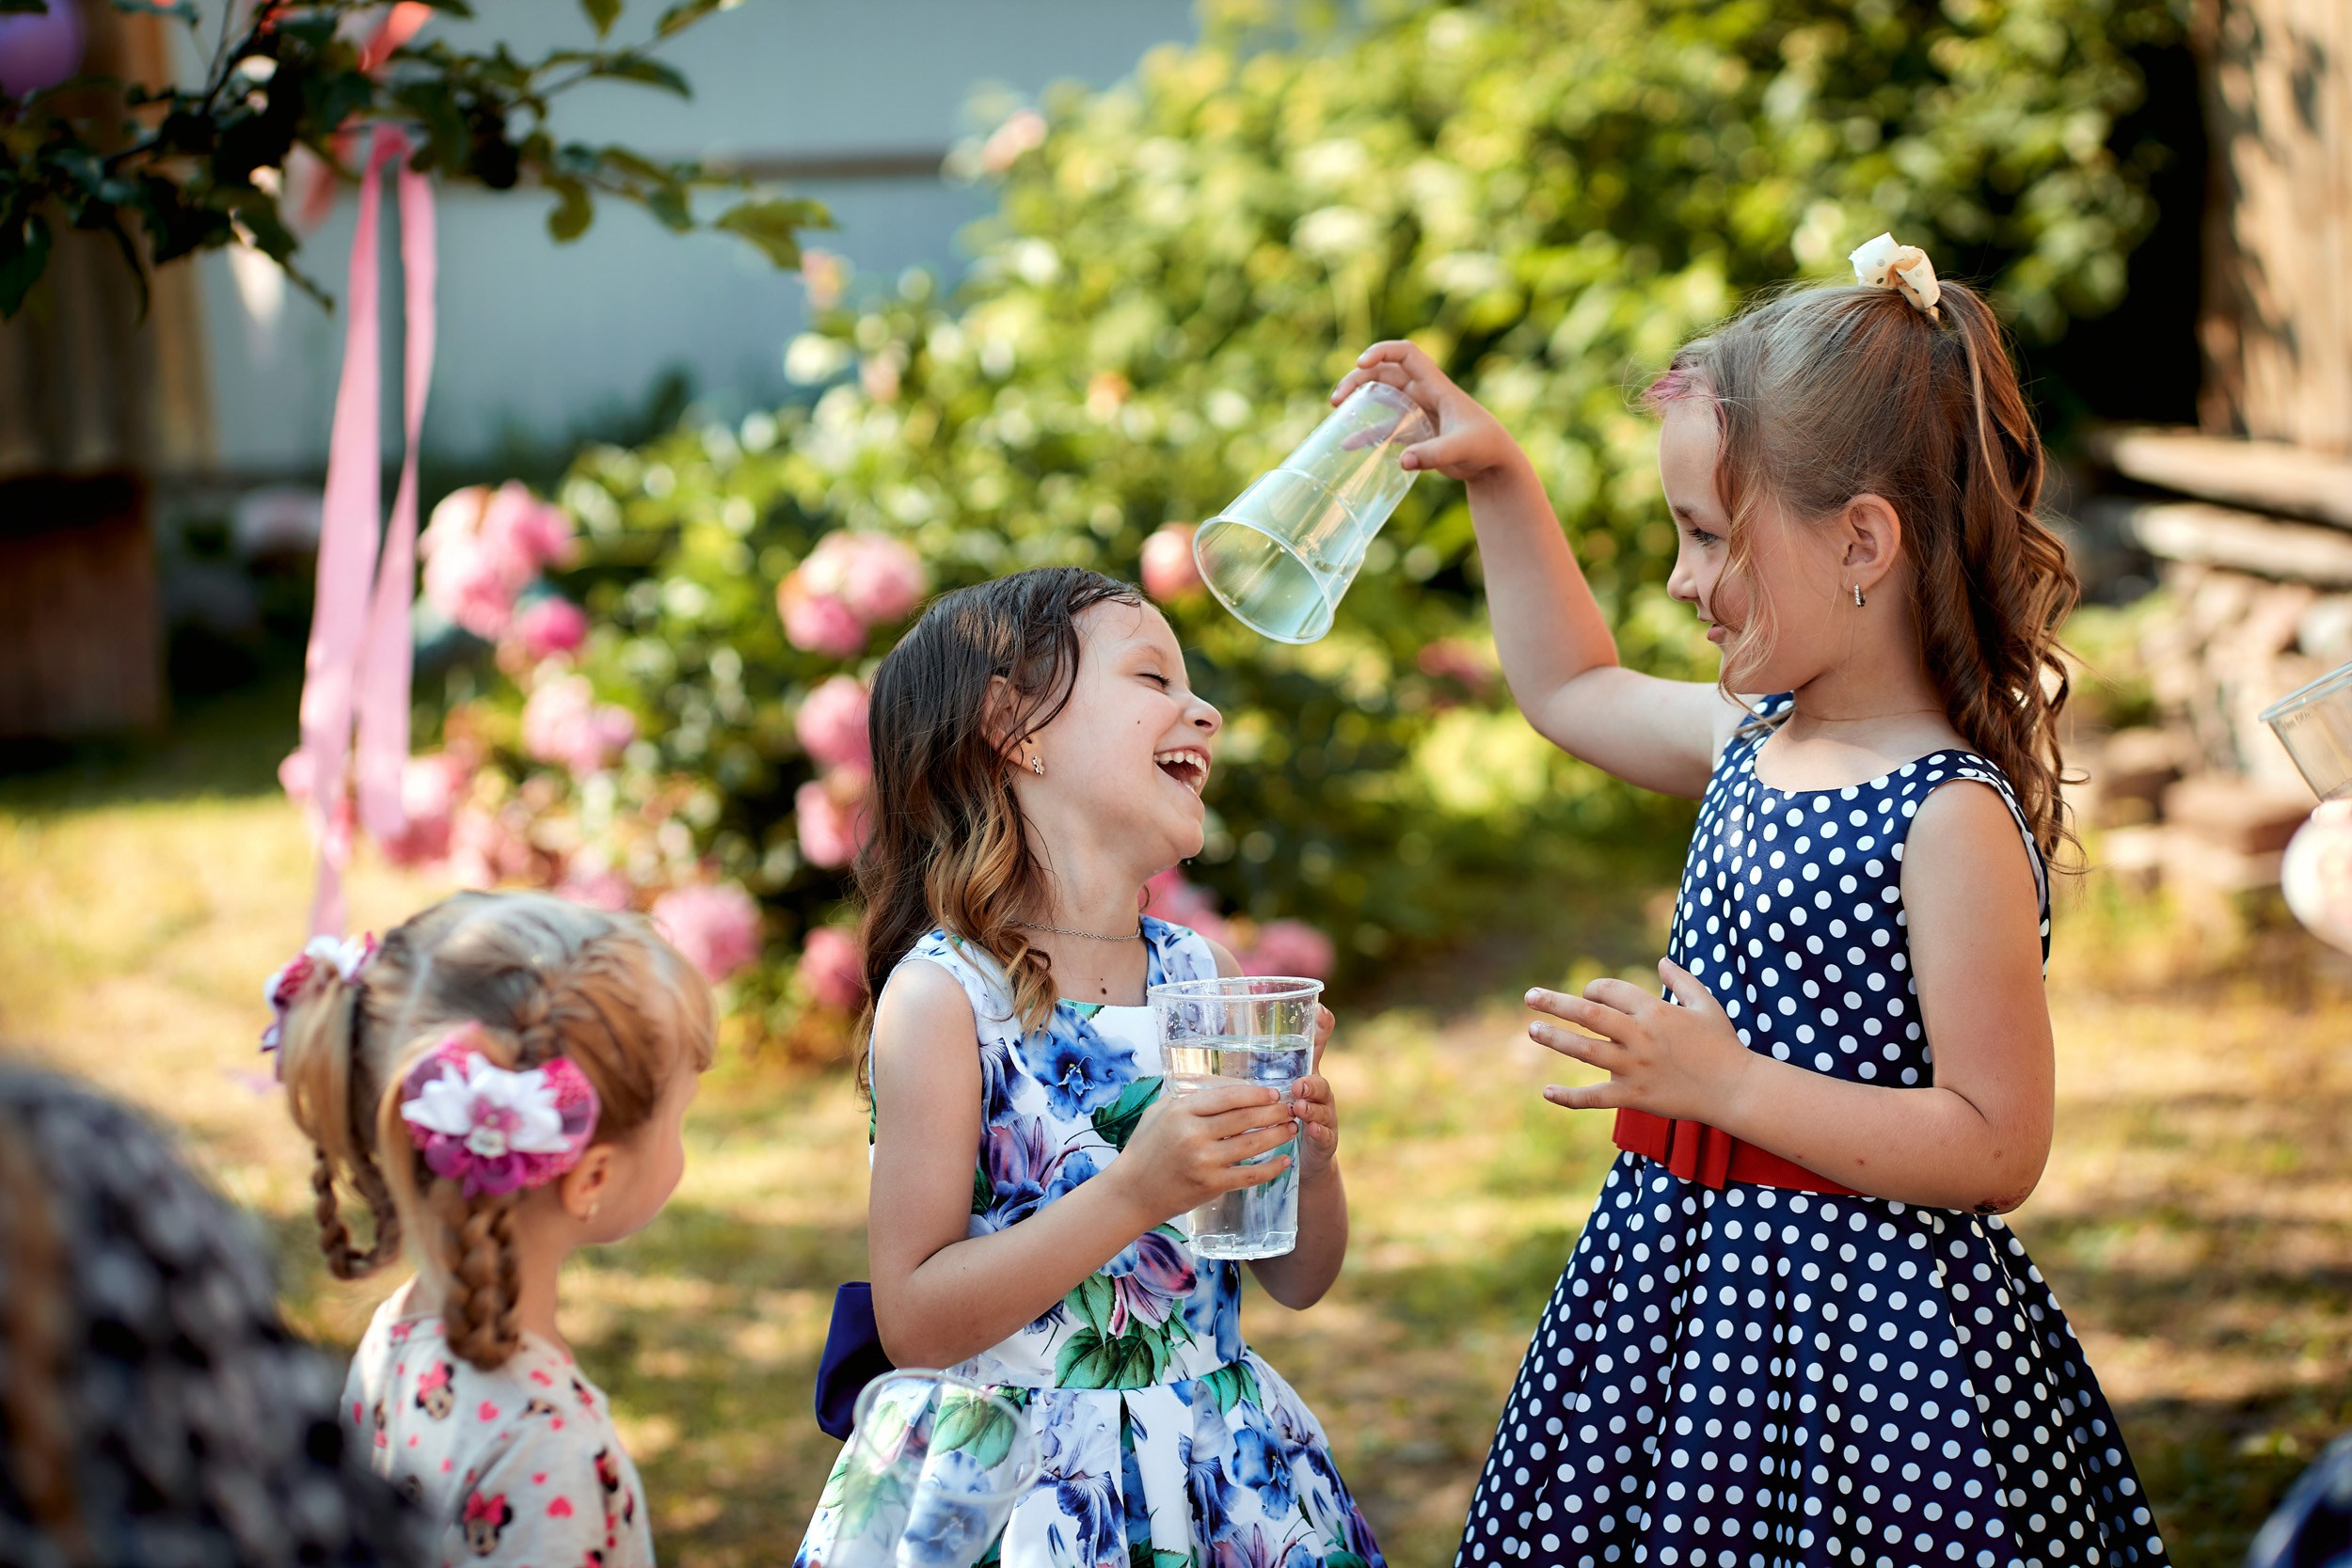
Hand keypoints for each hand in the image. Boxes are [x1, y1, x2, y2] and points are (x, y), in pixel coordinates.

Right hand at [1113, 1082, 1297, 1227]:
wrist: (1132, 1192)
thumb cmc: (1145, 1148)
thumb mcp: (1159, 1112)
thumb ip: (1188, 1098)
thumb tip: (1224, 1086)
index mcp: (1182, 1111)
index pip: (1229, 1097)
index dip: (1256, 1094)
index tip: (1273, 1094)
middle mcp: (1194, 1134)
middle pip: (1245, 1118)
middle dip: (1273, 1112)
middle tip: (1290, 1109)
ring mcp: (1204, 1161)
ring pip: (1252, 1144)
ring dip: (1277, 1135)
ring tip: (1292, 1128)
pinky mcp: (1211, 1185)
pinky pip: (1249, 1175)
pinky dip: (1271, 1168)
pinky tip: (1284, 1161)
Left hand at [1292, 1005, 1340, 1180]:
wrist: (1307, 1155)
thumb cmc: (1295, 1112)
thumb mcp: (1287, 1083)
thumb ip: (1275, 1062)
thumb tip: (1262, 1029)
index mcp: (1311, 1075)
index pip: (1318, 1049)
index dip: (1322, 1030)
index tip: (1320, 1011)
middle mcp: (1322, 1095)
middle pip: (1321, 1085)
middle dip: (1311, 1083)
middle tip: (1297, 1084)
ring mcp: (1326, 1118)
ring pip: (1322, 1111)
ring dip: (1311, 1108)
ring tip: (1298, 1107)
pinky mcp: (1326, 1141)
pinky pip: (1324, 1136)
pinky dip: (1318, 1132)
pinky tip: (1310, 1130)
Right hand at [1331, 340, 1528, 484]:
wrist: (1494, 464)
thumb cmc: (1485, 447)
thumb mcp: (1461, 448)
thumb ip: (1434, 455)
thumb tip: (1403, 461)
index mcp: (1436, 385)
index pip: (1406, 354)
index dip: (1382, 352)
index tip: (1361, 364)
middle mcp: (1424, 393)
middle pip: (1384, 373)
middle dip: (1358, 379)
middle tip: (1337, 399)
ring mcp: (1417, 411)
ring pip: (1381, 396)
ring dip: (1358, 399)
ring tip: (1335, 410)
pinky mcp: (1415, 432)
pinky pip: (1385, 426)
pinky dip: (1366, 432)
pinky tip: (1348, 444)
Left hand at [1527, 959, 1756, 1123]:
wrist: (1737, 1088)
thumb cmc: (1723, 1044)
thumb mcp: (1706, 1004)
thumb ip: (1682, 980)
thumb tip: (1661, 961)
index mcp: (1654, 1011)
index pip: (1610, 991)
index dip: (1594, 989)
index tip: (1589, 995)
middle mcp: (1639, 1036)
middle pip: (1589, 1014)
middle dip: (1556, 1003)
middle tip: (1530, 996)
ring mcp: (1635, 1067)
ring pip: (1586, 1051)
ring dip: (1556, 1039)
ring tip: (1532, 1030)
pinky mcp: (1634, 1096)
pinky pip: (1595, 1097)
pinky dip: (1569, 1097)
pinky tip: (1547, 1092)